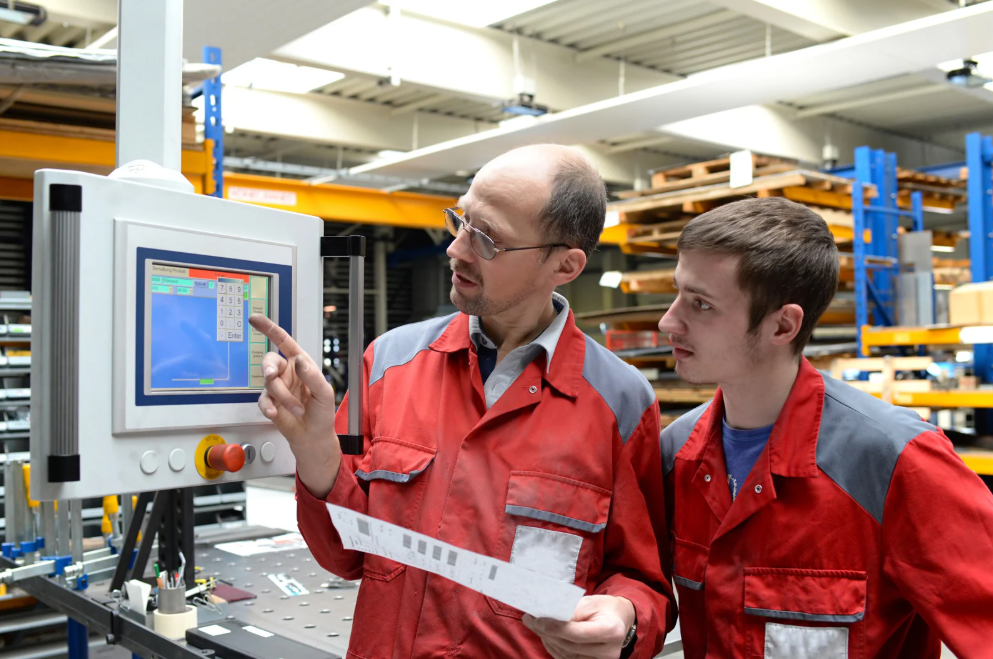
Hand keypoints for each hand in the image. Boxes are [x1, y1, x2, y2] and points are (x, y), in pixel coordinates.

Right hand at [248, 314, 340, 497]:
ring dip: (282, 396)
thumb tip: (299, 361)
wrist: (313, 436)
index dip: (269, 329)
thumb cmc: (322, 412)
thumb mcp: (324, 393)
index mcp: (301, 364)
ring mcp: (277, 387)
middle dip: (269, 369)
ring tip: (297, 408)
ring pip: (268, 383)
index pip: (284, 342)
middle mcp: (287, 373)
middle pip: (270, 361)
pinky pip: (262, 400)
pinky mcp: (269, 402)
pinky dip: (268, 407)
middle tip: (272, 376)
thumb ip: (312, 376)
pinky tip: (275, 413)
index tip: (255, 319)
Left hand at [523, 595, 635, 658]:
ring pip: (566, 654)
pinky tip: (546, 636)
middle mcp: (609, 651)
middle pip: (569, 645)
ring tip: (535, 626)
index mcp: (610, 630)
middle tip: (530, 620)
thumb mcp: (589, 602)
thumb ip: (570, 611)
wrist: (619, 620)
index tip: (537, 619)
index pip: (576, 633)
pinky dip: (554, 647)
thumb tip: (546, 617)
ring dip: (547, 640)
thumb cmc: (604, 608)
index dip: (554, 628)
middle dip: (546, 633)